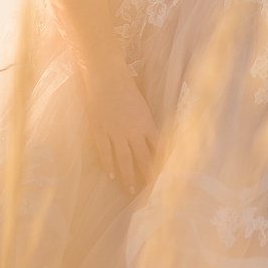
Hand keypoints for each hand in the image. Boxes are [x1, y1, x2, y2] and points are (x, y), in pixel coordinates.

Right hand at [84, 68, 159, 195]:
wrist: (106, 76)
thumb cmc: (126, 85)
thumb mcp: (142, 104)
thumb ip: (146, 121)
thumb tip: (152, 136)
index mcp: (146, 122)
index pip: (159, 147)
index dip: (163, 161)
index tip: (168, 174)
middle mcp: (132, 131)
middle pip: (143, 158)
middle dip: (148, 175)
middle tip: (152, 190)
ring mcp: (115, 132)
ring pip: (124, 159)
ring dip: (128, 176)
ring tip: (131, 189)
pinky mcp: (100, 131)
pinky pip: (104, 152)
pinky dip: (108, 165)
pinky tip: (110, 176)